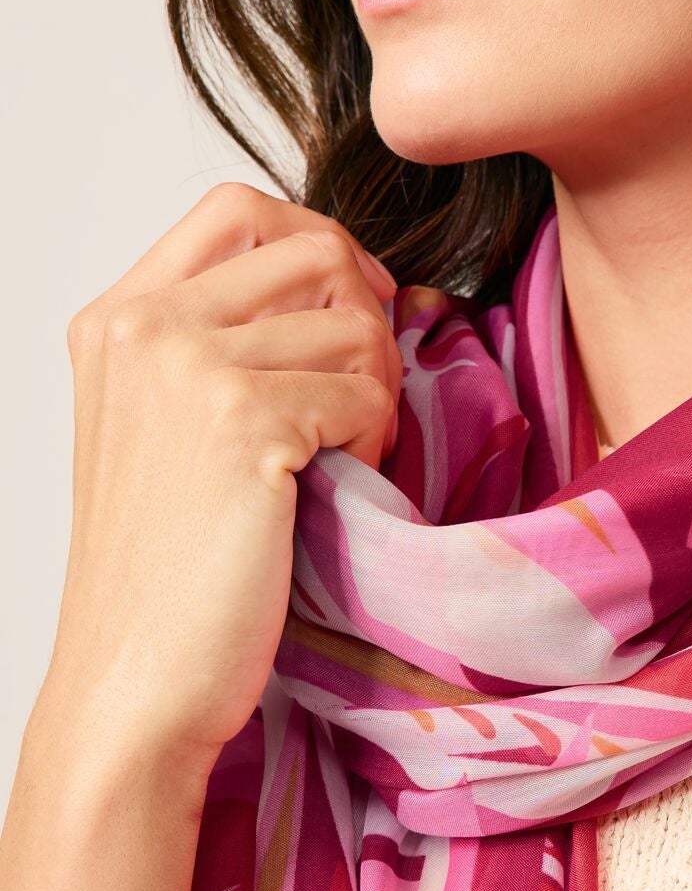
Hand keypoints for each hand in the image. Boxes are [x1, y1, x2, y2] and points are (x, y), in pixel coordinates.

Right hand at [46, 181, 403, 784]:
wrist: (134, 682)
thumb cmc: (169, 570)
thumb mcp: (166, 427)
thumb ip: (224, 342)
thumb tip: (349, 279)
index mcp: (115, 317)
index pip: (239, 208)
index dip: (321, 243)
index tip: (355, 306)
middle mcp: (142, 325)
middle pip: (313, 246)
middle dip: (368, 313)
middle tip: (366, 394)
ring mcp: (187, 366)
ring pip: (355, 323)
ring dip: (377, 389)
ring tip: (345, 456)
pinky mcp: (245, 420)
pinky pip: (366, 390)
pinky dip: (375, 438)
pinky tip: (339, 487)